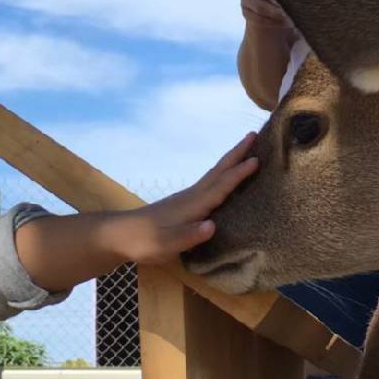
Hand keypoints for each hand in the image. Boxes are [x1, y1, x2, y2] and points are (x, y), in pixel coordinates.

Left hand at [101, 133, 259, 266]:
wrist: (121, 235)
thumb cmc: (144, 242)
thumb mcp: (167, 244)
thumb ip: (189, 236)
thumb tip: (211, 226)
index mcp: (193, 205)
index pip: (220, 187)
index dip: (239, 174)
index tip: (257, 159)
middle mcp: (192, 196)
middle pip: (218, 171)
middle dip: (236, 154)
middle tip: (253, 134)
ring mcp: (187, 198)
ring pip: (214, 174)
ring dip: (230, 161)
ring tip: (246, 149)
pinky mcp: (183, 203)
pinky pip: (209, 183)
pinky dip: (221, 173)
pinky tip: (223, 177)